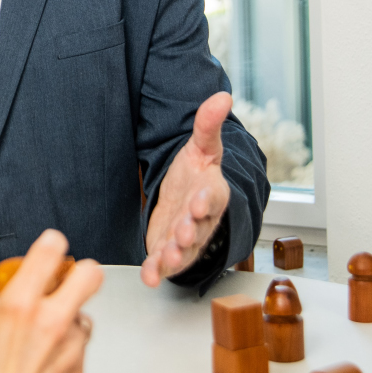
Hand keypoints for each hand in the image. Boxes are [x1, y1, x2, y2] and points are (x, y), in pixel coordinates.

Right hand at [0, 229, 104, 372]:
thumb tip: (5, 304)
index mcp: (19, 307)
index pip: (50, 252)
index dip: (51, 243)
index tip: (50, 244)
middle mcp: (50, 322)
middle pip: (89, 274)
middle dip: (80, 272)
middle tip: (66, 279)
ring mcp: (69, 347)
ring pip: (83, 314)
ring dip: (68, 318)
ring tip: (45, 334)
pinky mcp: (78, 369)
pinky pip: (79, 345)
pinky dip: (66, 347)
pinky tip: (44, 359)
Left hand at [141, 91, 232, 286]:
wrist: (187, 196)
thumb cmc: (196, 172)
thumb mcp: (201, 146)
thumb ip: (207, 124)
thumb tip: (222, 95)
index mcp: (212, 192)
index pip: (213, 197)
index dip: (206, 201)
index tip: (199, 202)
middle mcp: (202, 220)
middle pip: (198, 228)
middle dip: (189, 231)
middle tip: (181, 232)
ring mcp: (186, 239)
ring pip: (184, 250)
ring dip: (175, 256)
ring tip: (166, 259)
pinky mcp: (168, 250)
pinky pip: (164, 264)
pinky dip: (157, 271)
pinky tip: (148, 276)